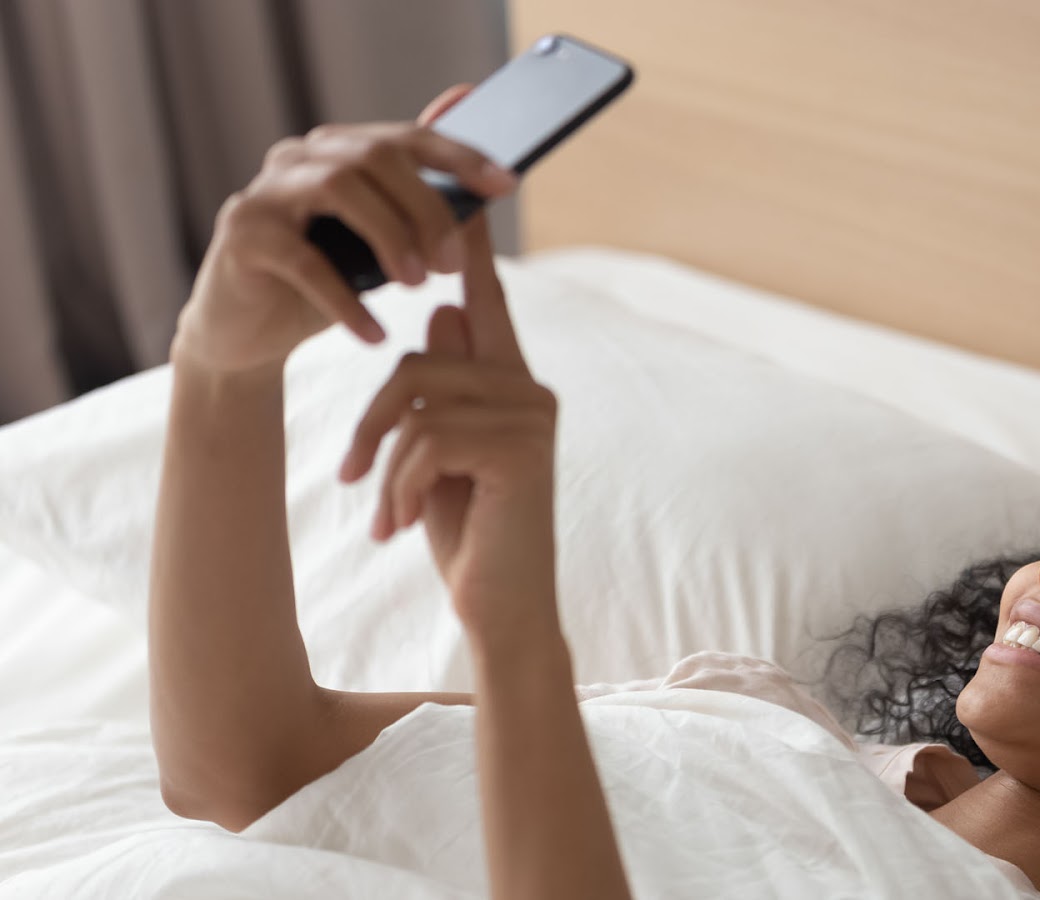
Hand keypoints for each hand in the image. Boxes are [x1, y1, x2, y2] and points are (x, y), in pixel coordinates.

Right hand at [171, 84, 518, 374]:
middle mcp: (297, 159)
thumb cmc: (327, 285)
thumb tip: (489, 171)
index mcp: (337, 151)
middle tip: (453, 263)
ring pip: (339, 188)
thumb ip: (423, 206)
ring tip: (417, 285)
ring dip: (390, 236)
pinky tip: (375, 334)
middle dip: (427, 207)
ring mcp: (264, 195)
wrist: (247, 337)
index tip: (507, 185)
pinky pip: (303, 261)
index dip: (460, 157)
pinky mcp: (241, 238)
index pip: (406, 137)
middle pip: (376, 156)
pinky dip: (346, 300)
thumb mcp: (381, 247)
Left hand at [338, 213, 558, 636]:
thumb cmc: (467, 530)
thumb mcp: (437, 452)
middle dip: (370, 425)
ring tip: (381, 515)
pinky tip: (398, 528)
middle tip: (353, 479)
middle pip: (417, 360)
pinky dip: (396, 489)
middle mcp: (529, 386)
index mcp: (510, 379)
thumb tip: (445, 315)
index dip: (468, 244)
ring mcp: (532, 415)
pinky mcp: (522, 449)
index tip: (461, 185)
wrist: (502, 608)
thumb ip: (441, 388)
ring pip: (413, 402)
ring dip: (380, 467)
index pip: (484, 296)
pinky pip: (425, 441)